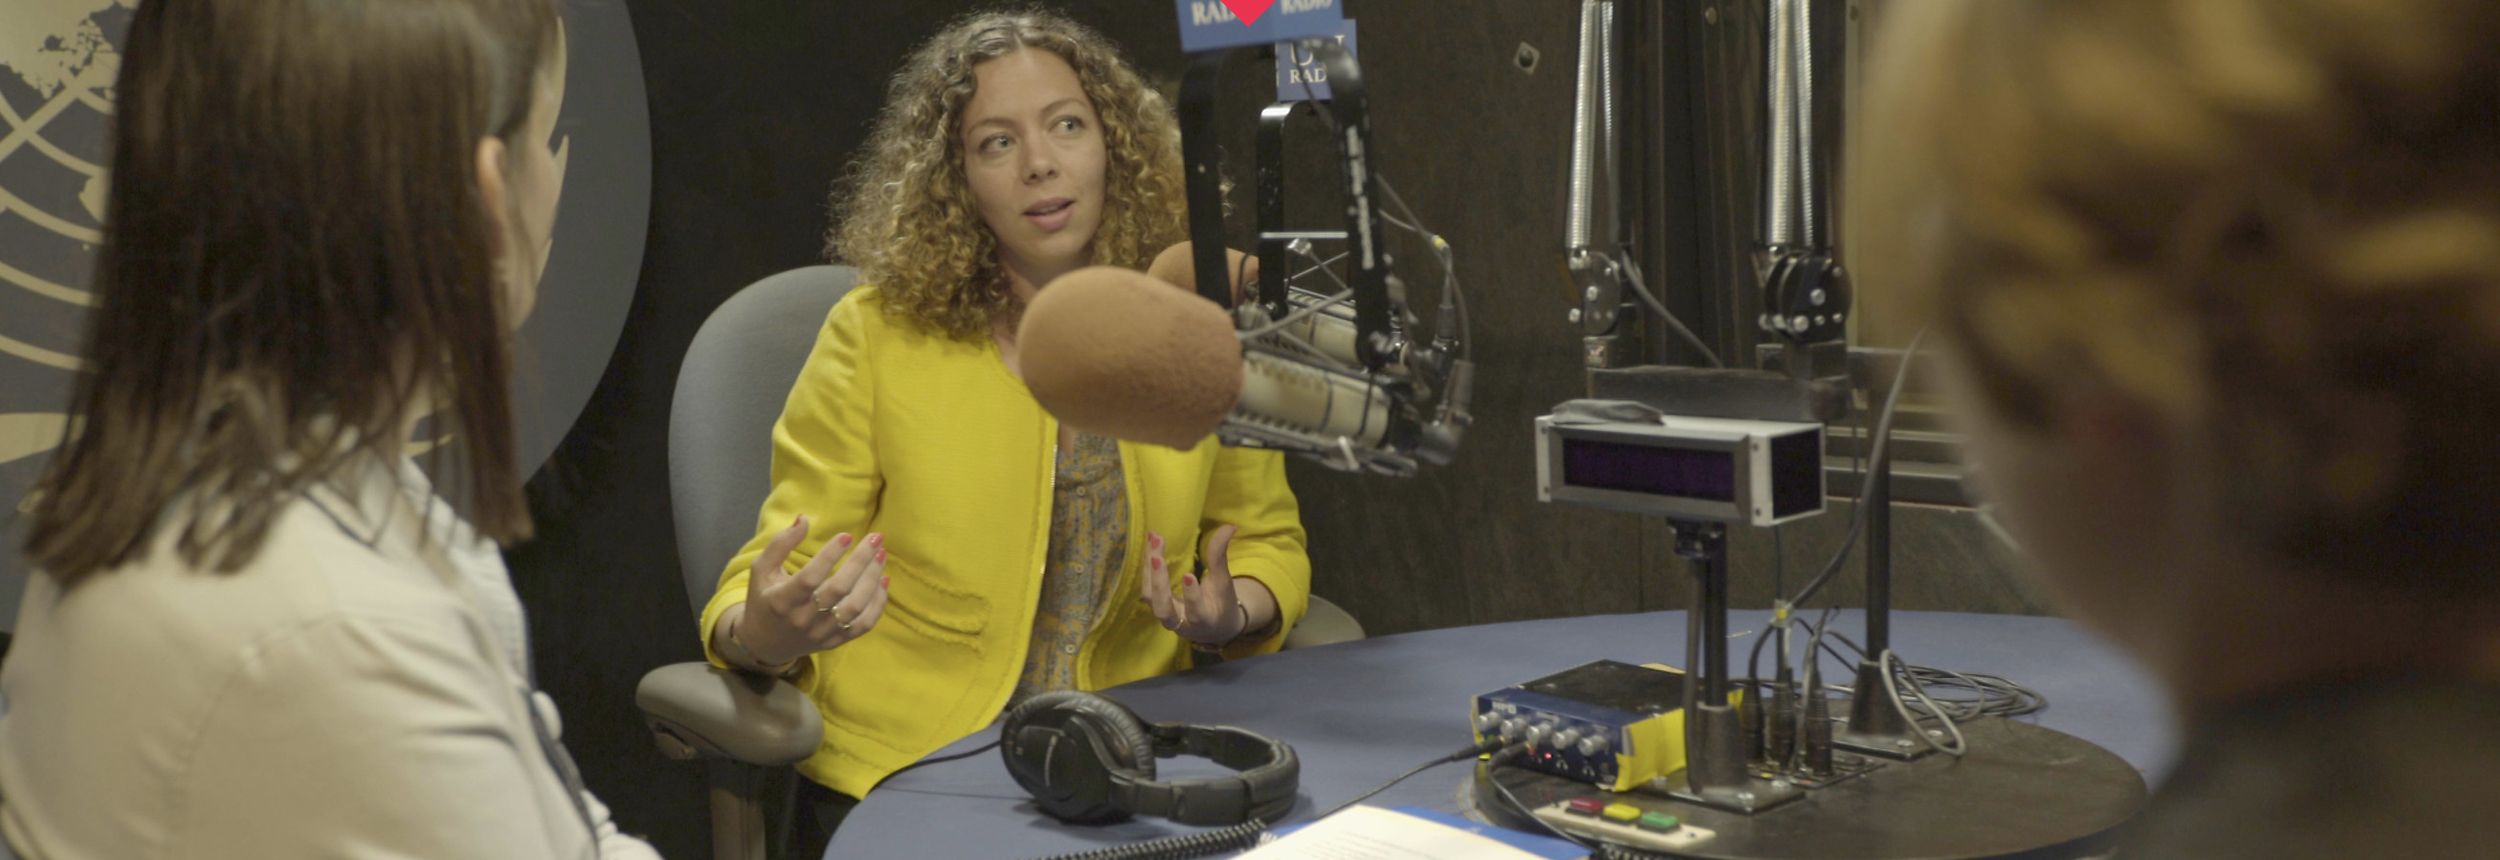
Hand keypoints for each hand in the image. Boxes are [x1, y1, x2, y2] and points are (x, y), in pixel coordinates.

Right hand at [733, 516, 889, 666]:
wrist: (765, 642)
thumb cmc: (764, 598)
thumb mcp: (761, 569)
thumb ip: (780, 544)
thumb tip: (804, 519)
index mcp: (781, 601)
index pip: (809, 578)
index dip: (829, 556)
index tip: (847, 535)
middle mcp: (802, 620)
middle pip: (839, 590)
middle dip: (861, 561)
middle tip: (876, 538)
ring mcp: (820, 633)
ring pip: (855, 608)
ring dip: (872, 579)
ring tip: (881, 555)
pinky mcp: (834, 642)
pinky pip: (863, 625)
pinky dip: (878, 603)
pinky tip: (883, 580)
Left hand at [1141, 526, 1259, 646]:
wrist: (1212, 624)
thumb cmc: (1221, 603)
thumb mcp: (1224, 582)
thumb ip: (1221, 556)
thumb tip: (1230, 526)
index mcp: (1203, 621)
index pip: (1195, 612)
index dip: (1192, 596)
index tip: (1189, 575)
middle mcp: (1180, 623)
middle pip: (1162, 609)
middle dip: (1159, 584)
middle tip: (1157, 558)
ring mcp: (1165, 616)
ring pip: (1149, 597)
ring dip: (1149, 570)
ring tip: (1154, 541)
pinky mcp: (1155, 605)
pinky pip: (1146, 586)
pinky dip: (1147, 566)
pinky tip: (1151, 544)